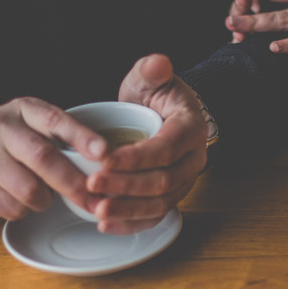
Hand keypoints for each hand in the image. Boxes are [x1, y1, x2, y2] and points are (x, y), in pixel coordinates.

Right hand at [0, 97, 107, 221]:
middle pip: (44, 158)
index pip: (56, 121)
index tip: (104, 153)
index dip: (82, 137)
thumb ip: (57, 137)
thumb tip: (104, 165)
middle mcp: (2, 127)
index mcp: (24, 110)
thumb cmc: (0, 144)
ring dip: (44, 201)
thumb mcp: (25, 126)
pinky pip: (10, 207)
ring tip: (42, 197)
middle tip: (94, 201)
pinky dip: (22, 211)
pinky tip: (17, 201)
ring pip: (29, 188)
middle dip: (74, 184)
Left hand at [85, 54, 206, 233]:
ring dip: (128, 211)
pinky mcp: (171, 196)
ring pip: (160, 203)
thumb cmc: (157, 95)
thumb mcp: (151, 77)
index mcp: (190, 128)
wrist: (165, 113)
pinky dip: (131, 224)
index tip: (105, 160)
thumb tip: (159, 63)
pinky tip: (106, 225)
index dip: (136, 157)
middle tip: (93, 186)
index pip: (165, 148)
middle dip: (126, 186)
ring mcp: (184, 181)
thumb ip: (152, 70)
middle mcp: (194, 159)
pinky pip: (155, 216)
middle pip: (163, 181)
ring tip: (98, 211)